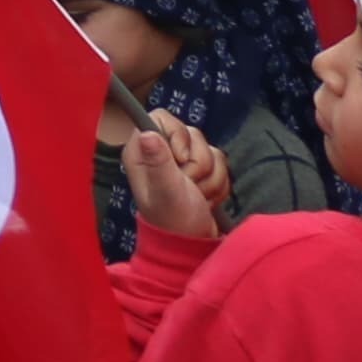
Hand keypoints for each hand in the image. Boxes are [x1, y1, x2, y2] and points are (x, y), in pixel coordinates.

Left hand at [121, 108, 230, 243]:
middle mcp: (158, 151)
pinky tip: (206, 198)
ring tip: (197, 195)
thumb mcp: (166, 192)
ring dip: (209, 176)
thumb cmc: (175, 221)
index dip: (177, 135)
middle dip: (198, 162)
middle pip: (190, 133)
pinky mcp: (200, 172)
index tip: (181, 159)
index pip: (160, 117)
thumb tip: (147, 132)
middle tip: (188, 184)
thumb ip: (159, 162)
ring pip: (208, 149)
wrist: (194, 244)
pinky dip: (217, 183)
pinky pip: (220, 163)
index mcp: (141, 151)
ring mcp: (180, 162)